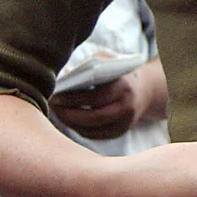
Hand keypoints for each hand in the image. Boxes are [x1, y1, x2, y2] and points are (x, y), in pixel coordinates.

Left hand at [50, 59, 166, 139]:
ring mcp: (125, 122)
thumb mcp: (108, 61)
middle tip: (53, 107)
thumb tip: (64, 77)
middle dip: (69, 114)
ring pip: (93, 129)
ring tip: (57, 113)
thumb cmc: (117, 72)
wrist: (143, 90)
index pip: (97, 96)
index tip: (55, 96)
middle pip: (94, 117)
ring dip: (71, 123)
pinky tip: (68, 120)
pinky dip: (79, 129)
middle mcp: (127, 107)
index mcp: (124, 86)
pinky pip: (95, 135)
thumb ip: (89, 65)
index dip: (73, 98)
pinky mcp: (120, 132)